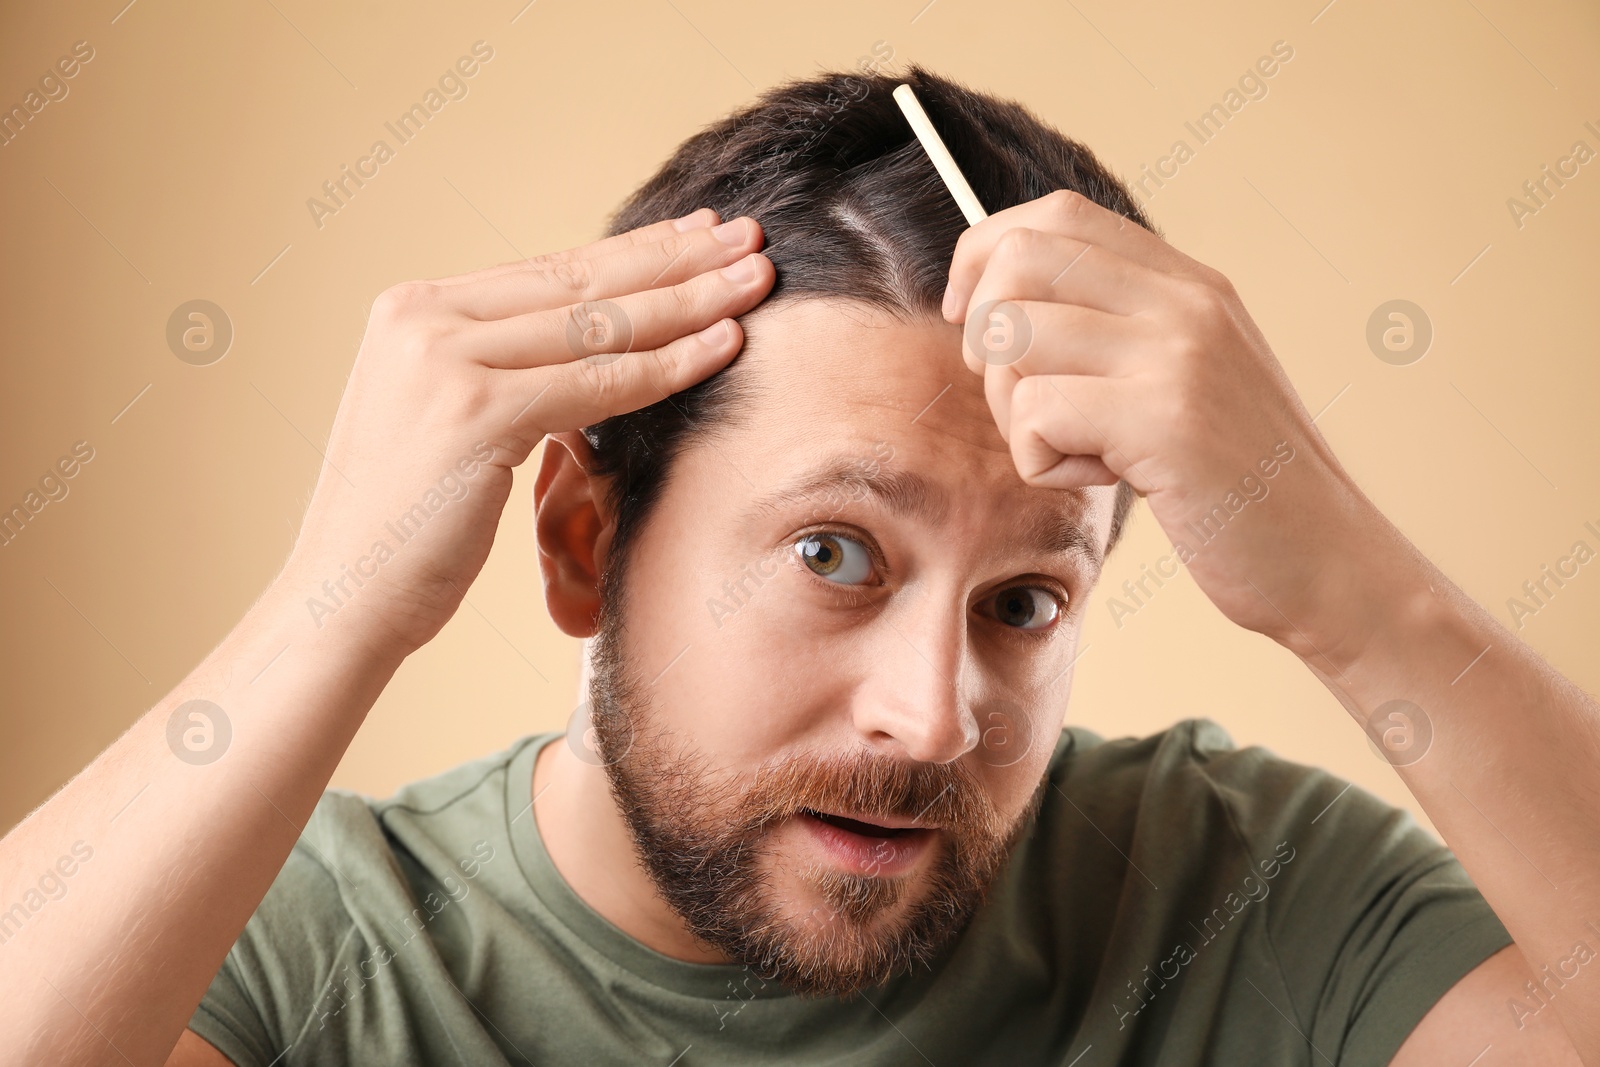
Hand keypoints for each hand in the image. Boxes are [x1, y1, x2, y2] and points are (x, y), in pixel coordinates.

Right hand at [279, 209, 774, 660]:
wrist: (343, 597)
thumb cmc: (405, 528)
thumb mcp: (447, 424)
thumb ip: (500, 372)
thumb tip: (587, 348)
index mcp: (414, 309)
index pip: (550, 270)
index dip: (633, 251)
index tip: (697, 234)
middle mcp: (423, 317)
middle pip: (580, 280)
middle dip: (674, 256)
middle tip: (747, 237)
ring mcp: (444, 359)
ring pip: (598, 323)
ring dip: (690, 298)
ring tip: (757, 277)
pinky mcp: (473, 410)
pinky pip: (597, 383)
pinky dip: (669, 365)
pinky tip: (726, 344)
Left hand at [942, 190, 1379, 653]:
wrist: (1331, 563)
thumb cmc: (1243, 489)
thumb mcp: (1188, 382)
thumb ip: (1119, 332)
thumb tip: (1000, 303)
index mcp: (1189, 284)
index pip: (1056, 216)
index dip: (985, 258)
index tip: (971, 321)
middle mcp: (1186, 300)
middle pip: (1018, 259)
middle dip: (982, 334)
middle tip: (1016, 401)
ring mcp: (1178, 353)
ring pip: (1012, 335)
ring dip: (1008, 407)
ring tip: (1068, 449)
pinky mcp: (1164, 419)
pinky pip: (1033, 412)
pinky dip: (1040, 463)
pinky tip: (1101, 480)